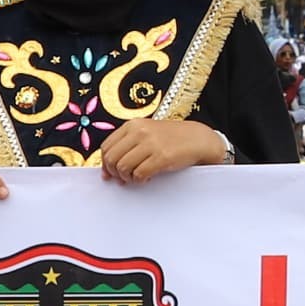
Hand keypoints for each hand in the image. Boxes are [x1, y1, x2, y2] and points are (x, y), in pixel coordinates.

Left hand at [97, 116, 231, 184]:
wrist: (198, 139)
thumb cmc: (172, 139)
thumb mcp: (147, 133)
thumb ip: (127, 146)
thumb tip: (107, 171)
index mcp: (133, 125)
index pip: (106, 147)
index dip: (105, 163)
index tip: (110, 173)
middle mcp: (139, 132)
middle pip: (112, 158)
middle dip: (114, 172)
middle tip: (123, 178)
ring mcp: (151, 144)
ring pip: (123, 167)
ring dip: (127, 178)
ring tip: (136, 178)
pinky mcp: (162, 157)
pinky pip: (139, 174)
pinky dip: (139, 181)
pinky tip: (147, 178)